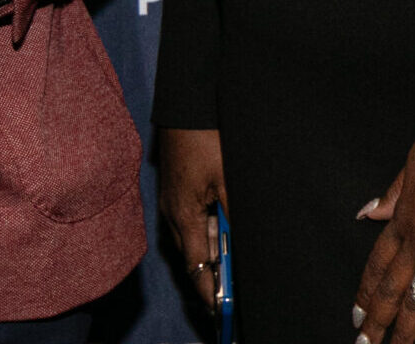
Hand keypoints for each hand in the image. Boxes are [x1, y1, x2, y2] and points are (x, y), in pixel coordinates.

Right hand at [157, 127, 227, 305]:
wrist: (185, 105)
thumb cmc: (205, 137)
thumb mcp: (228, 179)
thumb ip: (234, 215)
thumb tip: (243, 244)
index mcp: (183, 215)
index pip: (196, 265)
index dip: (208, 290)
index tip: (218, 309)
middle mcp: (172, 212)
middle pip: (192, 255)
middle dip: (211, 275)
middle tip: (230, 292)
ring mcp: (171, 200)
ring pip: (192, 237)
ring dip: (210, 252)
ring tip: (231, 267)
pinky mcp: (175, 189)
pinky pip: (190, 220)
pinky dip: (206, 232)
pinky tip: (222, 231)